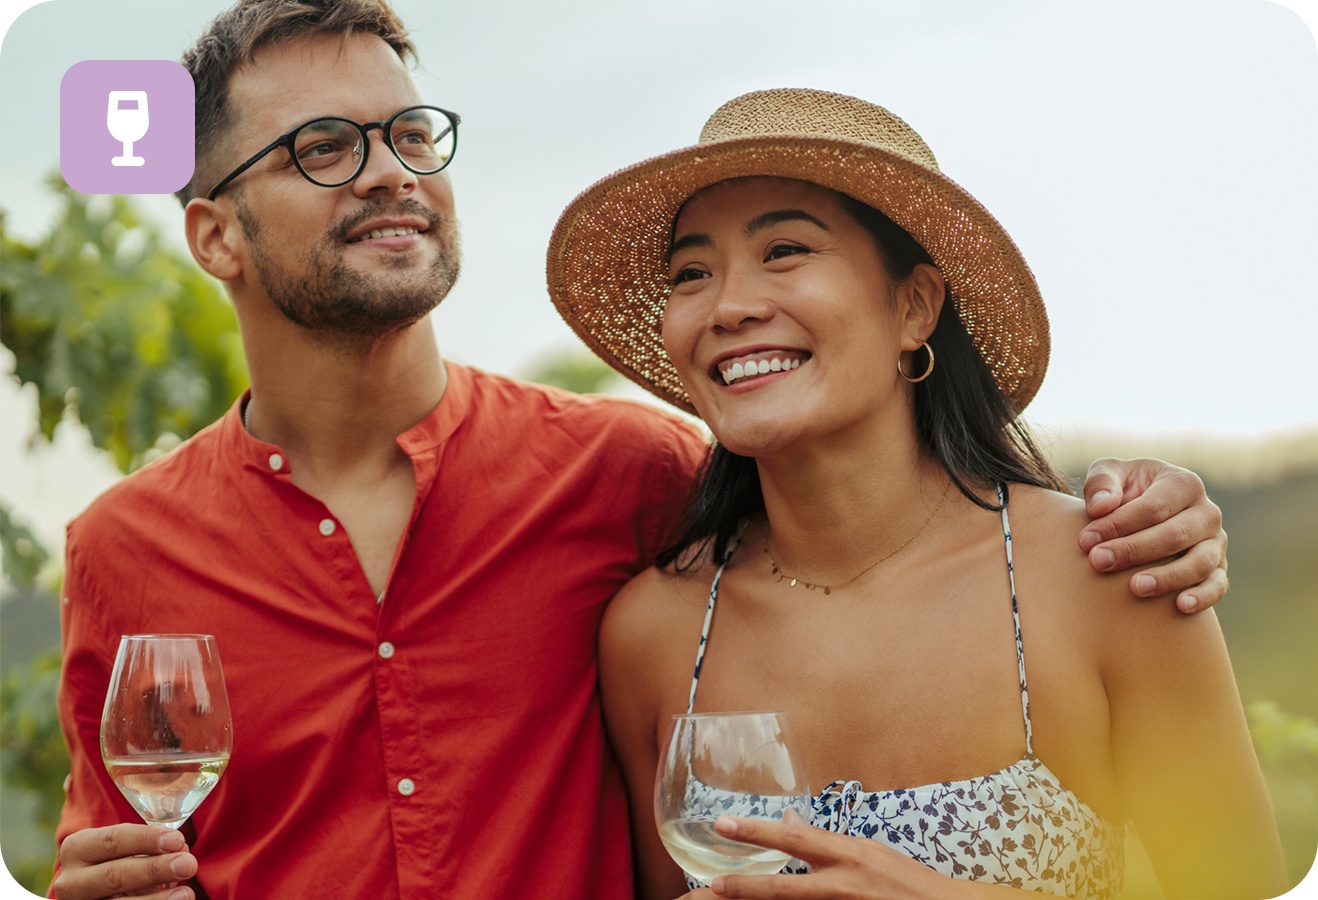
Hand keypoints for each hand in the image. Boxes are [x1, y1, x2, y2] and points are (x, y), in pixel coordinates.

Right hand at [51, 824, 196, 899]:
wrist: (98, 891)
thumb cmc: (119, 860)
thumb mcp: (125, 849)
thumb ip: (148, 845)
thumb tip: (181, 849)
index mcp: (78, 848)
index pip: (112, 840)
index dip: (146, 840)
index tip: (177, 840)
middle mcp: (71, 881)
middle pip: (114, 875)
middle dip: (154, 869)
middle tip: (188, 864)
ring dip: (156, 899)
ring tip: (186, 893)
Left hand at [698, 812, 949, 898]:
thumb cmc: (905, 878)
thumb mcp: (866, 850)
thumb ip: (825, 840)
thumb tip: (789, 820)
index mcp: (847, 853)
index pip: (794, 837)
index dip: (756, 831)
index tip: (723, 825)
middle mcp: (842, 882)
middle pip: (783, 886)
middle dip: (745, 886)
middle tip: (712, 884)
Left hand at [1079, 458, 1226, 612]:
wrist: (1140, 512)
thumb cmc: (1123, 491)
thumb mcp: (1109, 475)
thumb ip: (1101, 484)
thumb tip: (1101, 507)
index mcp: (1183, 484)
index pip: (1153, 507)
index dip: (1119, 524)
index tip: (1086, 540)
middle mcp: (1206, 513)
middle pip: (1175, 535)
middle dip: (1134, 551)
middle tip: (1098, 562)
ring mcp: (1215, 543)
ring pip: (1199, 562)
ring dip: (1167, 577)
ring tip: (1135, 588)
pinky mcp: (1217, 569)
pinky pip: (1217, 585)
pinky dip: (1203, 596)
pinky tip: (1181, 606)